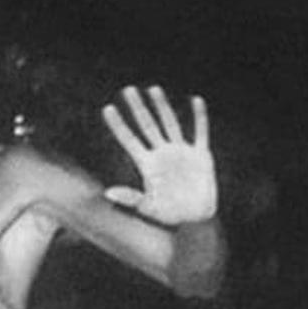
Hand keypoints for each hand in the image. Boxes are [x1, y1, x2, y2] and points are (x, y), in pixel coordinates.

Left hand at [101, 85, 216, 226]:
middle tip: (127, 90)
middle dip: (137, 108)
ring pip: (169, 123)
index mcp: (147, 165)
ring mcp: (181, 153)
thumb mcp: (147, 208)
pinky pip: (200, 132)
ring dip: (161, 106)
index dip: (118, 125)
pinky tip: (195, 100)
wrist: (196, 220)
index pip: (129, 140)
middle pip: (147, 125)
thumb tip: (107, 193)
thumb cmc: (169, 217)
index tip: (107, 108)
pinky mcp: (201, 155)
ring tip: (152, 89)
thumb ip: (130, 198)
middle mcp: (162, 155)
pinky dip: (199, 117)